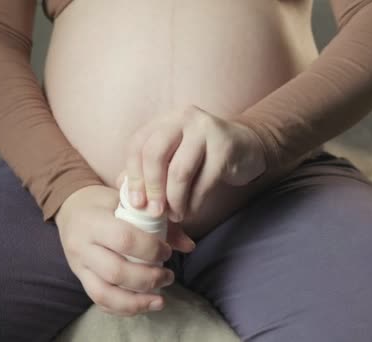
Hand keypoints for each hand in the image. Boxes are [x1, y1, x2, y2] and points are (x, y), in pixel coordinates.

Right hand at [55, 185, 175, 315]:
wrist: (71, 208)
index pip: (123, 239)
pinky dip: (124, 308)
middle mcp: (81, 246)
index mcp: (94, 221)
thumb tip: (189, 245)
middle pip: (116, 272)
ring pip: (104, 294)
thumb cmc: (105, 202)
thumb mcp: (129, 202)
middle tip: (168, 276)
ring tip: (160, 300)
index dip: (150, 249)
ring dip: (136, 302)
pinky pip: (100, 301)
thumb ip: (159, 221)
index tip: (167, 251)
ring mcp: (78, 266)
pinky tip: (143, 305)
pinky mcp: (80, 279)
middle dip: (148, 279)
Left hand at [121, 104, 266, 221]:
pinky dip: (194, 203)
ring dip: (174, 200)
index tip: (136, 203)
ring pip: (179, 171)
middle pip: (154, 153)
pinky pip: (204, 182)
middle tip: (154, 212)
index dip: (133, 176)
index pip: (138, 145)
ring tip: (176, 215)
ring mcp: (206, 129)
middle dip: (152, 188)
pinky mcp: (226, 146)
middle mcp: (183, 118)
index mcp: (165, 120)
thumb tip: (125, 192)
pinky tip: (191, 211)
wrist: (247, 148)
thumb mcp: (174, 157)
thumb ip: (149, 171)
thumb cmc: (203, 157)